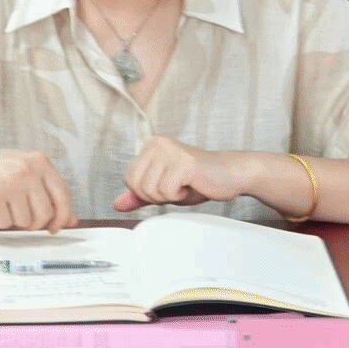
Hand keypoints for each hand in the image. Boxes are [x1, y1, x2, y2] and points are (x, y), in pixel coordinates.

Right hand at [0, 143, 76, 231]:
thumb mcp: (26, 172)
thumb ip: (49, 193)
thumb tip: (71, 219)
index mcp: (39, 162)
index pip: (63, 196)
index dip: (63, 216)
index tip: (57, 226)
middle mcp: (27, 170)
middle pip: (45, 214)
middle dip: (37, 223)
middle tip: (27, 220)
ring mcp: (9, 183)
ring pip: (25, 221)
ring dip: (15, 220)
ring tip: (5, 204)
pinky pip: (5, 223)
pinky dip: (0, 221)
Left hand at [114, 136, 245, 212]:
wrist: (231, 174)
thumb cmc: (201, 180)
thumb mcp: (164, 188)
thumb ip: (140, 195)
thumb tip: (117, 204)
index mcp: (151, 145)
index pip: (128, 178)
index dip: (145, 192)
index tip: (166, 187)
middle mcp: (158, 143)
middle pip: (136, 184)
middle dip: (155, 196)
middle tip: (175, 188)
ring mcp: (171, 151)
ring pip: (150, 190)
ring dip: (168, 196)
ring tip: (184, 186)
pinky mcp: (184, 162)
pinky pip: (167, 191)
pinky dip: (179, 196)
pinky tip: (191, 186)